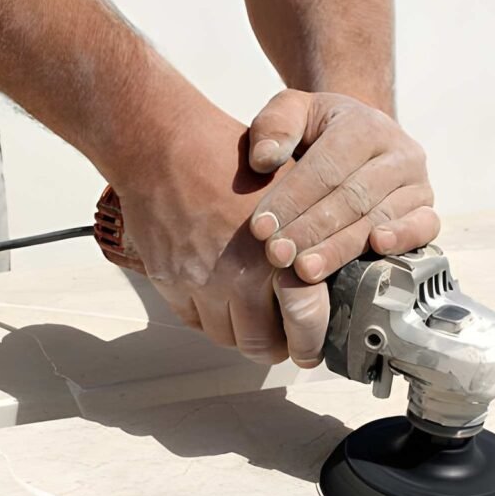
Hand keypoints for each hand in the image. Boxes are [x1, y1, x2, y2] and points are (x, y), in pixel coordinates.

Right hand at [114, 111, 328, 367]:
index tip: (313, 349)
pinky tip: (217, 294)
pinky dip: (208, 315)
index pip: (304, 321)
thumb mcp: (287, 190)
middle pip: (260, 344)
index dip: (311, 343)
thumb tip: (333, 275)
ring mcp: (198, 282)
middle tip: (284, 341)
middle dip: (276, 348)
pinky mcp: (168, 282)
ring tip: (250, 312)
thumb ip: (310, 236)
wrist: (162, 146)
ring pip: (225, 337)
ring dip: (240, 331)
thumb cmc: (228, 159)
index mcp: (275, 252)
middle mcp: (235, 275)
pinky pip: (192, 320)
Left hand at [247, 90, 438, 283]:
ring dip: (339, 248)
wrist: (361, 140)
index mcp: (364, 125)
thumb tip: (264, 158)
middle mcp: (399, 153)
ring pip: (378, 219)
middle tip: (278, 255)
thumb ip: (273, 126)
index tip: (261, 228)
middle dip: (309, 230)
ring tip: (306, 269)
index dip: (292, 199)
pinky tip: (376, 249)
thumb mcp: (292, 112)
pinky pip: (422, 227)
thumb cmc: (318, 131)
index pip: (326, 167)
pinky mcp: (426, 211)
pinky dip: (402, 239)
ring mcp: (417, 183)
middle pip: (351, 198)